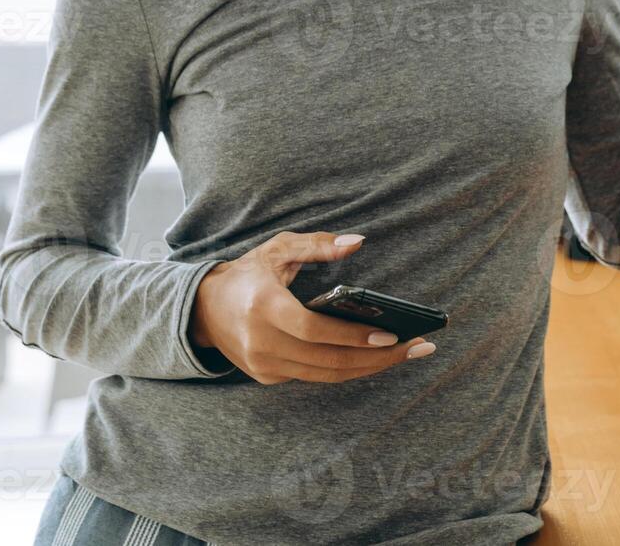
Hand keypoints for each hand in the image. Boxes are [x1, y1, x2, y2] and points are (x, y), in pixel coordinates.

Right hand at [189, 231, 436, 384]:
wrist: (202, 308)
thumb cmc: (247, 273)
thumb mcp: (279, 248)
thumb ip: (318, 244)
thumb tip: (358, 241)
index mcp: (263, 307)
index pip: (314, 331)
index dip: (353, 337)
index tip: (391, 335)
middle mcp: (261, 343)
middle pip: (328, 361)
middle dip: (377, 358)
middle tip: (417, 348)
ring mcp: (263, 365)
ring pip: (325, 375)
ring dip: (369, 368)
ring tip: (406, 354)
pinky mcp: (267, 376)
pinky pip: (314, 376)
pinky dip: (346, 368)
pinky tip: (374, 357)